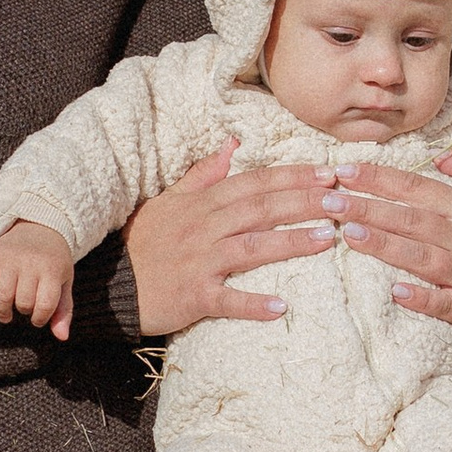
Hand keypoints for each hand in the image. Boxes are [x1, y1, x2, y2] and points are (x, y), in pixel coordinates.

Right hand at [0, 221, 75, 339]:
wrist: (39, 226)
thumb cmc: (54, 261)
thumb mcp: (64, 282)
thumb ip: (63, 310)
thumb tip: (61, 338)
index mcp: (52, 270)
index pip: (45, 306)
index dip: (40, 318)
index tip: (38, 318)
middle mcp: (31, 263)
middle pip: (23, 302)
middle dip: (23, 311)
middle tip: (24, 307)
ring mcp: (10, 258)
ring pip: (2, 296)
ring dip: (2, 311)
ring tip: (6, 314)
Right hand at [123, 140, 336, 336]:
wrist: (110, 283)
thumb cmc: (143, 242)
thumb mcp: (169, 200)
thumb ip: (204, 174)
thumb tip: (233, 144)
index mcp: (203, 203)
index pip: (254, 183)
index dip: (292, 176)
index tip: (328, 171)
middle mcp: (205, 228)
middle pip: (261, 209)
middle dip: (303, 201)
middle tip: (342, 199)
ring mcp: (200, 262)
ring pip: (252, 247)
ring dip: (291, 242)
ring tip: (328, 239)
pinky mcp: (194, 296)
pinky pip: (227, 300)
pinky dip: (253, 304)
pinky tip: (281, 307)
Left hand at [316, 146, 451, 340]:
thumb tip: (442, 154)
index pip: (418, 188)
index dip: (381, 178)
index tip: (345, 171)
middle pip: (411, 220)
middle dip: (368, 209)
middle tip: (330, 201)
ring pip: (419, 257)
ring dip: (384, 245)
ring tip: (349, 234)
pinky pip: (441, 304)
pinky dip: (420, 299)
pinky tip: (395, 292)